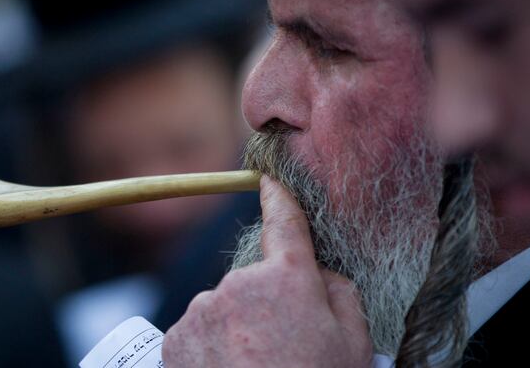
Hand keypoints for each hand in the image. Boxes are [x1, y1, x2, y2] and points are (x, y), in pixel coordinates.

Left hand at [162, 175, 372, 366]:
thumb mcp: (354, 345)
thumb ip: (338, 292)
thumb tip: (316, 271)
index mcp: (286, 279)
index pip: (283, 222)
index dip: (278, 198)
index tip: (268, 180)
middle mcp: (237, 284)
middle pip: (253, 280)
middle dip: (265, 304)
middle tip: (283, 347)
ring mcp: (201, 311)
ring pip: (223, 307)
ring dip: (236, 330)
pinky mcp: (175, 338)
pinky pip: (198, 331)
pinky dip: (210, 348)